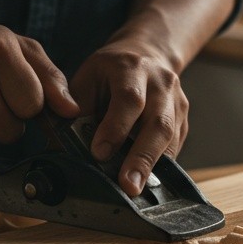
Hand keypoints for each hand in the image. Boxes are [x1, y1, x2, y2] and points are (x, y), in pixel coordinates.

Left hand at [70, 36, 187, 196]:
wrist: (145, 54)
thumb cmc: (109, 72)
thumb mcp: (87, 79)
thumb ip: (75, 107)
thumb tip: (59, 143)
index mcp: (132, 67)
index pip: (129, 99)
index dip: (115, 128)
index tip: (99, 153)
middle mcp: (161, 82)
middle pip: (157, 122)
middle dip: (141, 157)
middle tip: (128, 185)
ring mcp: (177, 101)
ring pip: (170, 137)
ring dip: (152, 165)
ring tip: (136, 189)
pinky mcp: (183, 119)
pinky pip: (175, 145)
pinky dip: (160, 164)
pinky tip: (146, 180)